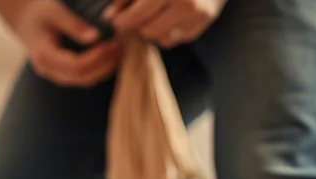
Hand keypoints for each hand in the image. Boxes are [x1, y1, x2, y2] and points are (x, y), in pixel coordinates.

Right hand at [9, 0, 124, 86]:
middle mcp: (48, 70)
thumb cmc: (39, 12)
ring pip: (85, 81)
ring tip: (119, 50)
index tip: (112, 43)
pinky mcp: (62, 73)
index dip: (96, 58)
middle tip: (120, 46)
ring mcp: (54, 74)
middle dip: (105, 65)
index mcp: (44, 55)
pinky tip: (110, 55)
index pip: (75, 66)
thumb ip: (74, 24)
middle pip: (82, 78)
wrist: (25, 19)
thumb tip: (96, 37)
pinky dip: (99, 69)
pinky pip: (83, 78)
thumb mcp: (54, 11)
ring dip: (105, 69)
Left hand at [103, 0, 226, 47]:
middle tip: (135, 15)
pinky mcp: (204, 22)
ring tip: (155, 12)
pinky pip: (174, 38)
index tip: (115, 19)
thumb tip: (111, 14)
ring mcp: (197, 13)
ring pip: (159, 36)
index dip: (122, 19)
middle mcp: (186, 2)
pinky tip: (170, 15)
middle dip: (137, 24)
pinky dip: (167, 30)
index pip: (137, 15)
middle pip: (147, 30)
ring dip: (151, 28)